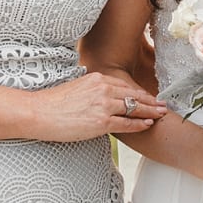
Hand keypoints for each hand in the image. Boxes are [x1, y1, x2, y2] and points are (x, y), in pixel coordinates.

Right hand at [31, 71, 166, 141]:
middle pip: (134, 95)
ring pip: (134, 108)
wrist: (39, 112)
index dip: (140, 92)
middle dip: (151, 101)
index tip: (150, 96)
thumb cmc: (54, 103)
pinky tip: (148, 124)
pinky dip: (139, 124)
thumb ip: (92, 89)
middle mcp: (103, 89)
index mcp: (98, 78)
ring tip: (161, 114)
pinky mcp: (101, 122)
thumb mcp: (77, 87)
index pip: (125, 86)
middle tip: (164, 105)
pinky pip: (126, 123)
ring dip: (150, 112)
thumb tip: (102, 95)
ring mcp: (103, 105)